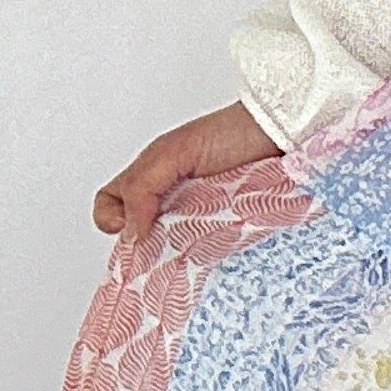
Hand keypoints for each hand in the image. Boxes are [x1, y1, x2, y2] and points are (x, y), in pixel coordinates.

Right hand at [93, 98, 283, 249]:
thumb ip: (143, 187)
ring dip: (178, 255)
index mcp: (150, 177)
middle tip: (169, 244)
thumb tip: (132, 232)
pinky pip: (207, 253)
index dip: (112, 219)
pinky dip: (207, 256)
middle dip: (148, 247)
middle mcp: (170, 200)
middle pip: (141, 236)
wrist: (279, 134)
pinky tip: (215, 249)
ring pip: (173, 250)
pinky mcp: (226, 232)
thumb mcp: (175, 153)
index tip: (135, 228)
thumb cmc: (230, 133)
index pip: (111, 205)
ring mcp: (198, 218)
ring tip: (195, 246)